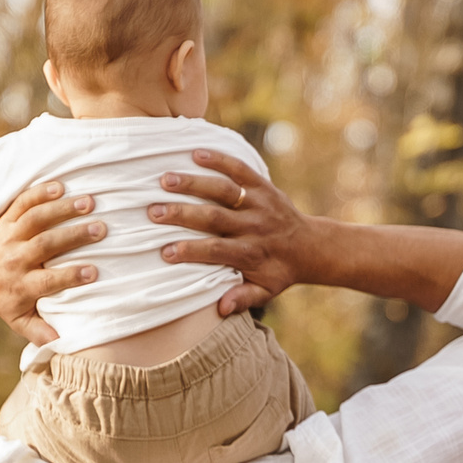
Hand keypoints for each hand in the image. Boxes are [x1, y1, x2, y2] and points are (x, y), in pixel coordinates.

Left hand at [0, 181, 104, 344]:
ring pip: (36, 218)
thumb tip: (64, 344)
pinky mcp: (6, 219)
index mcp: (21, 286)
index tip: (95, 272)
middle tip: (102, 228)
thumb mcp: (18, 321)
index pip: (48, 281)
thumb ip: (40, 332)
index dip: (70, 276)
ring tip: (89, 201)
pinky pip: (22, 202)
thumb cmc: (4, 301)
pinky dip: (39, 192)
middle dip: (73, 236)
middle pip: (45, 244)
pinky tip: (61, 184)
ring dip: (62, 208)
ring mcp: (9, 236)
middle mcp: (15, 259)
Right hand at [147, 150, 326, 313]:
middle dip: (182, 214)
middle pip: (214, 218)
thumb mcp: (266, 291)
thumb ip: (243, 299)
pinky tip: (195, 153)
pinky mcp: (263, 185)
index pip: (217, 251)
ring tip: (165, 179)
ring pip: (223, 190)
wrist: (309, 246)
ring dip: (193, 183)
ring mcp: (258, 203)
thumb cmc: (278, 271)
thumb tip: (220, 310)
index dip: (191, 251)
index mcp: (251, 254)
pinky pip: (240, 169)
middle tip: (152, 212)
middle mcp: (254, 226)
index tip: (165, 252)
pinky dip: (219, 160)